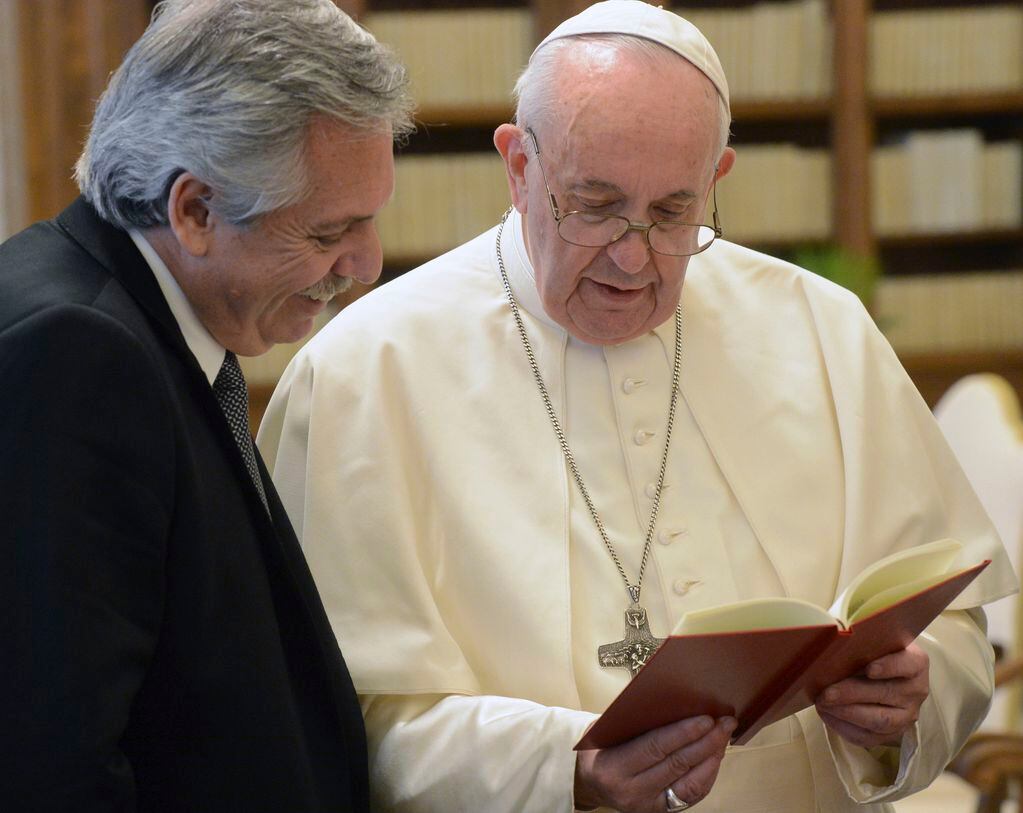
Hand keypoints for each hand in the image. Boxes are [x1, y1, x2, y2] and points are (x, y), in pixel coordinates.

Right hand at [574, 715, 735, 811]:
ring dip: (712, 759)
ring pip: (690, 784)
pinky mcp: (660, 812)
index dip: (684, 733)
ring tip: (724, 738)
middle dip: (706, 742)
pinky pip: (691, 795)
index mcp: (615, 767)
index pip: (655, 747)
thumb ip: (637, 721)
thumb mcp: (608, 729)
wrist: (589, 782)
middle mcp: (631, 791)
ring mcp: (648, 806)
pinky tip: (715, 757)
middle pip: (677, 765)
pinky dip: (707, 775)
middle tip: (725, 723)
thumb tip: (678, 704)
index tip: (706, 718)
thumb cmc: (601, 747)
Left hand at [815, 642, 929, 747]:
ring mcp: (907, 715)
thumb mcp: (874, 642)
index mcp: (916, 662)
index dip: (890, 667)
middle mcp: (916, 690)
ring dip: (847, 713)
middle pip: (887, 694)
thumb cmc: (875, 653)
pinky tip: (826, 715)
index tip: (870, 669)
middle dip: (852, 694)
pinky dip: (845, 727)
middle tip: (826, 693)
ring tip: (823, 704)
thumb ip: (860, 644)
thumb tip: (830, 648)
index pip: (908, 664)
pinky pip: (870, 737)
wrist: (887, 676)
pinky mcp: (893, 733)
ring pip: (880, 720)